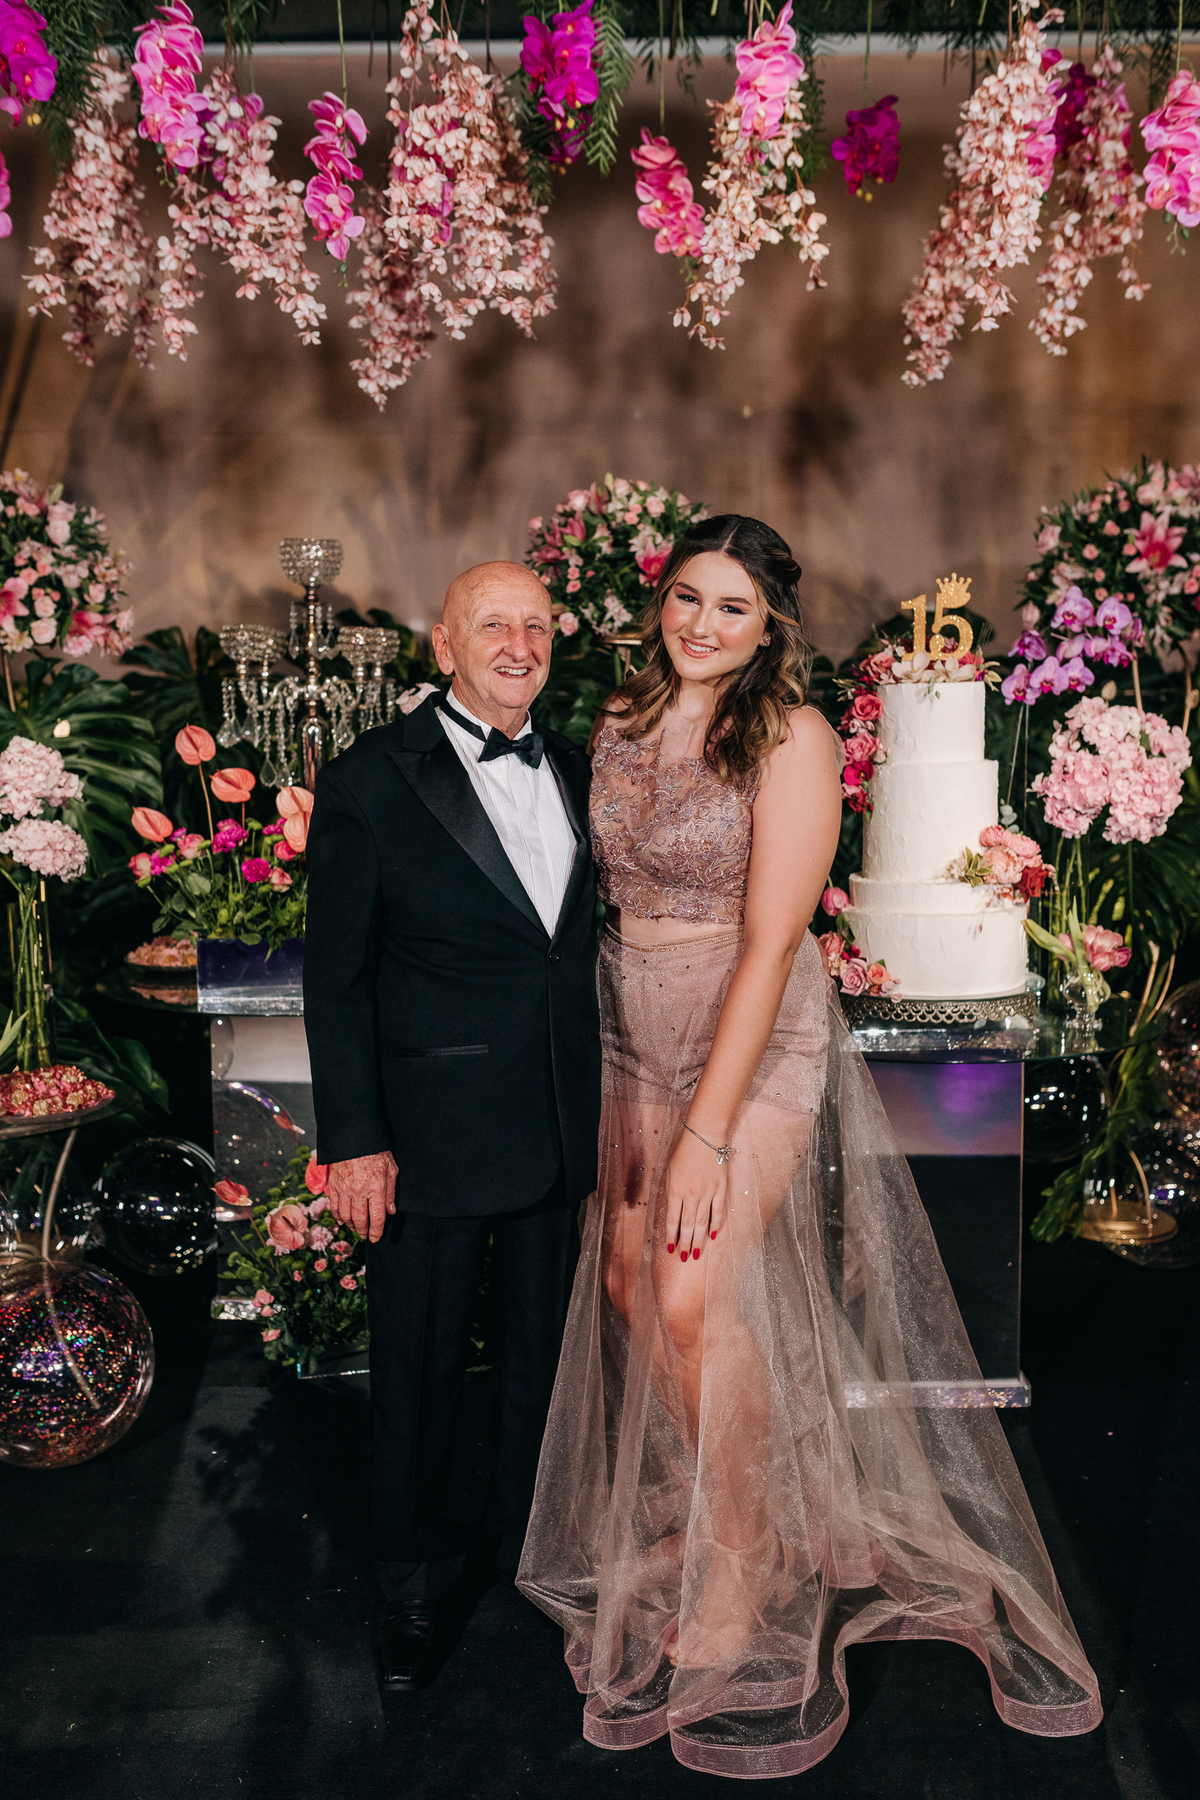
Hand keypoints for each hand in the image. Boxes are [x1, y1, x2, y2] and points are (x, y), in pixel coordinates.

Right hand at [327, 1150, 397, 1243]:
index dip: (377, 1231)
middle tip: (366, 1235)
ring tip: (356, 1228)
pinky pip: (335, 1207)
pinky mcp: (334, 1186)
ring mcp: (344, 1190)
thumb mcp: (391, 1170)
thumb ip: (390, 1192)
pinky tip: (342, 1220)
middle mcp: (359, 1192)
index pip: (377, 1218)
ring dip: (351, 1225)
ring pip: (346, 1216)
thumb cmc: (376, 1152)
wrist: (354, 1138)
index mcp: (376, 1189)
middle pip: (360, 1220)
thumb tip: (391, 1211)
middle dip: (364, 1231)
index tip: (376, 1238)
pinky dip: (338, 1216)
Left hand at [664, 1129, 729, 1261]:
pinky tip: (712, 1236)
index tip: (670, 1249)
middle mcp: (691, 1194)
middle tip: (684, 1258)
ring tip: (696, 1254)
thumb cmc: (684, 1151)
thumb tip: (673, 1211)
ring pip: (702, 1222)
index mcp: (675, 1189)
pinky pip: (718, 1211)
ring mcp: (708, 1192)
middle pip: (687, 1224)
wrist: (705, 1135)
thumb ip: (671, 1191)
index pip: (672, 1219)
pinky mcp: (721, 1189)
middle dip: (685, 1243)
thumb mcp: (670, 1170)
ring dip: (699, 1239)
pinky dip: (715, 1224)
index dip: (671, 1235)